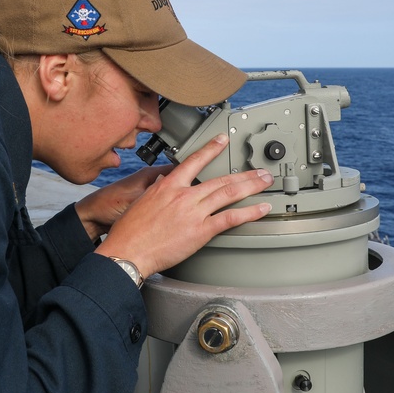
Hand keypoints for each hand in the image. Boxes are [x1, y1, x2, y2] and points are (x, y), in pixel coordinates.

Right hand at [95, 135, 273, 276]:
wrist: (128, 251)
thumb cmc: (130, 232)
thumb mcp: (140, 202)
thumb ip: (156, 191)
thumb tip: (162, 183)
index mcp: (167, 186)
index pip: (193, 161)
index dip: (211, 149)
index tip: (222, 141)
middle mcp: (183, 196)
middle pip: (219, 179)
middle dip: (244, 173)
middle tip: (259, 170)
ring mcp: (193, 212)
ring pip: (228, 194)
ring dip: (251, 186)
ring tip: (265, 183)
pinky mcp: (200, 231)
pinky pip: (230, 218)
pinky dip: (249, 213)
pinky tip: (261, 209)